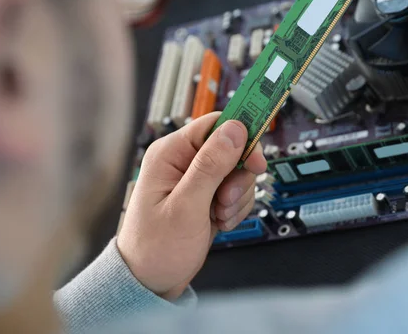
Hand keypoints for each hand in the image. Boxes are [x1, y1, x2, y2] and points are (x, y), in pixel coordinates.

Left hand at [117, 112, 265, 299]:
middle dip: (239, 177)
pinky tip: (218, 222)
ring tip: (217, 216)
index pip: (216, 124)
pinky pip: (237, 191)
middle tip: (226, 200)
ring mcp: (198, 179)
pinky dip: (235, 208)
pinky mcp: (208, 196)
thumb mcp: (186, 206)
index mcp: (171, 153)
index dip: (241, 136)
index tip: (256, 157)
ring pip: (239, 172)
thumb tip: (234, 129)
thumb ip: (211, 165)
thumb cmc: (155, 248)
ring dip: (237, 197)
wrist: (151, 281)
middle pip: (234, 149)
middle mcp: (184, 161)